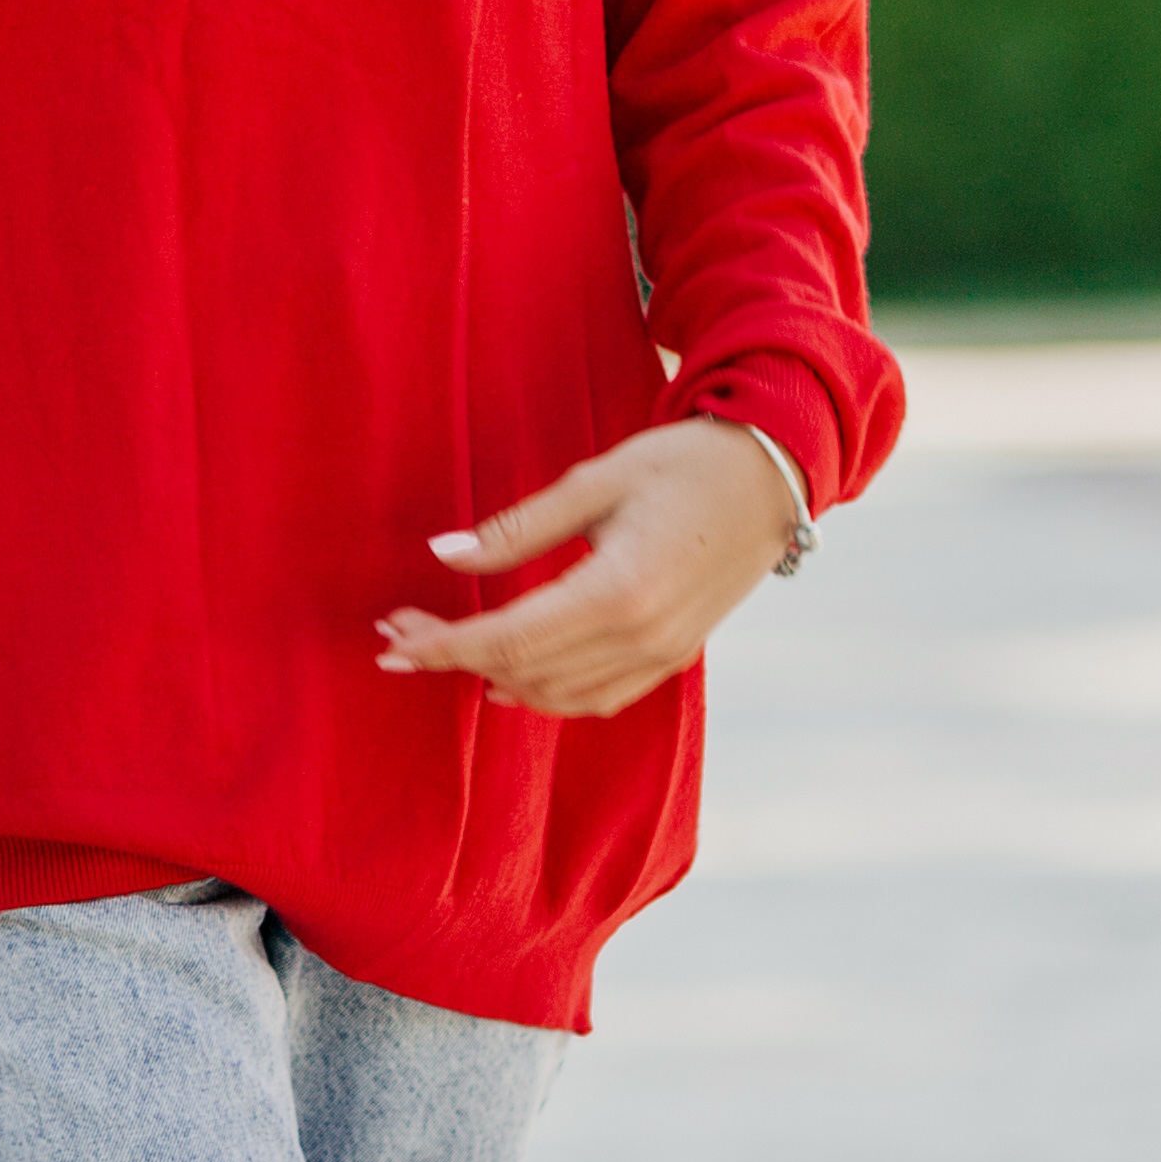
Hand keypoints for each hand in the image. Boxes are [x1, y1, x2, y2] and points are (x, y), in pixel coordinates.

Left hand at [376, 417, 795, 718]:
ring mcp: (663, 655)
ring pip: (557, 694)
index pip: (508, 637)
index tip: (389, 640)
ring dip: (490, 678)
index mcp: (619, 590)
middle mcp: (642, 637)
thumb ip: (517, 530)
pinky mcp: (673, 657)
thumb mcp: (594, 481)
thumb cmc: (682, 463)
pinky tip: (505, 678)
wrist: (771, 477)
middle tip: (396, 632)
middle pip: (524, 669)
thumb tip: (442, 556)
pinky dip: (543, 694)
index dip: (443, 644)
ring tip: (436, 649)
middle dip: (451, 656)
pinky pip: (597, 698)